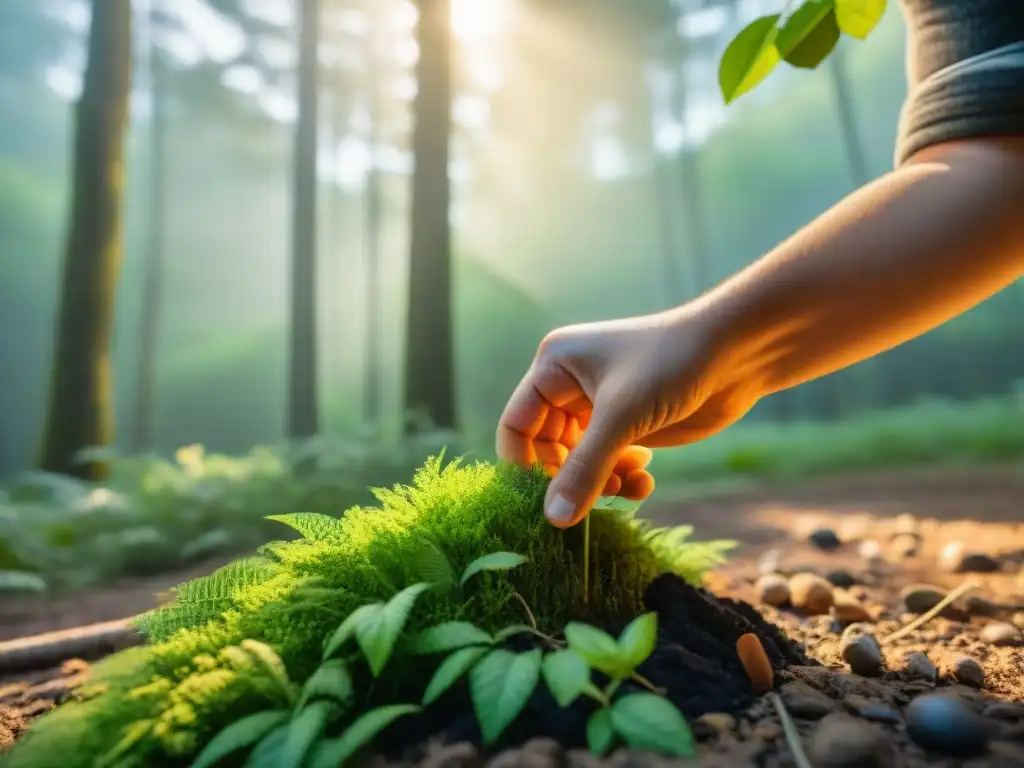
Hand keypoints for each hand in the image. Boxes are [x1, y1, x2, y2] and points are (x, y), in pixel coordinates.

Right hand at [496, 307, 758, 527]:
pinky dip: (623, 477)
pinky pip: (610, 463)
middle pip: (548, 451)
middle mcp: (571, 387)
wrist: (737, 352)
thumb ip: (585, 470)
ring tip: (627, 484)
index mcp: (554, 367)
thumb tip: (553, 520)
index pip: (517, 426)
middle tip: (594, 497)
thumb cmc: (671, 364)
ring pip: (581, 462)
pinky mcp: (630, 425)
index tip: (542, 501)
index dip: (524, 465)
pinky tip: (645, 478)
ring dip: (601, 481)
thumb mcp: (622, 418)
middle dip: (571, 477)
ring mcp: (601, 407)